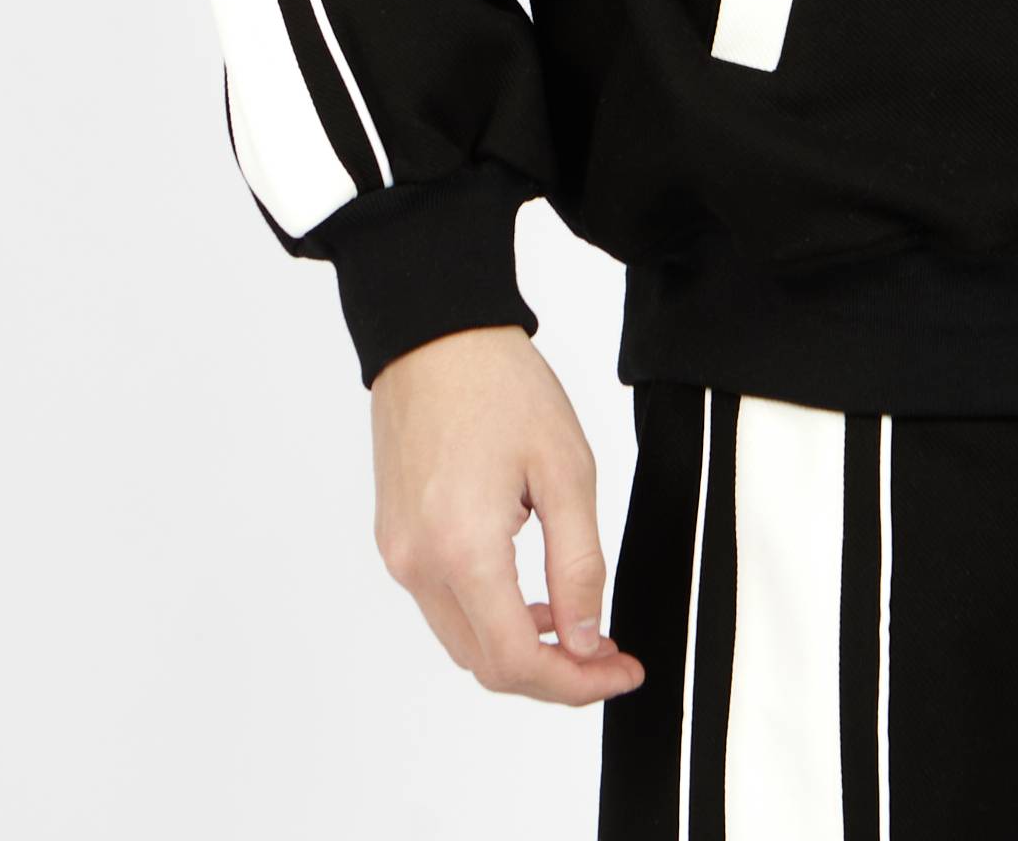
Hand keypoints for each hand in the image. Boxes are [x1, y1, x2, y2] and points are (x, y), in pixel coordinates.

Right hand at [369, 324, 646, 704]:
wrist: (434, 334)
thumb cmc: (500, 386)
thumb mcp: (566, 470)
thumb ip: (579, 564)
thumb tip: (587, 640)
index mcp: (461, 550)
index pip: (517, 662)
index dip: (576, 682)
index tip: (622, 669)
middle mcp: (417, 564)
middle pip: (486, 666)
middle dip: (554, 674)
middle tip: (610, 655)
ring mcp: (399, 554)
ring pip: (463, 641)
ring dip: (521, 649)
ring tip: (578, 623)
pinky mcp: (395, 538)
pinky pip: (444, 605)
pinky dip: (489, 617)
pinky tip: (530, 594)